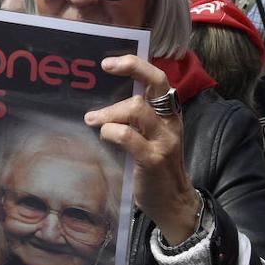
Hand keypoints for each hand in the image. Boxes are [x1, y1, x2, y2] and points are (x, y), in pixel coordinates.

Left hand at [84, 55, 197, 245]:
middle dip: (131, 68)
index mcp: (169, 113)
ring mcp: (164, 139)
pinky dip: (111, 132)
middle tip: (105, 66)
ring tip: (92, 119)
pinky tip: (103, 135)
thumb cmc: (153, 166)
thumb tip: (99, 101)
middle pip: (156, 83)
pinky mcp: (153, 158)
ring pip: (137, 108)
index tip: (109, 62)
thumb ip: (133, 119)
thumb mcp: (148, 136)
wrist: (172, 202)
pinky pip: (128, 136)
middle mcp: (170, 121)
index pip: (158, 79)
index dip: (136, 65)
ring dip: (109, 111)